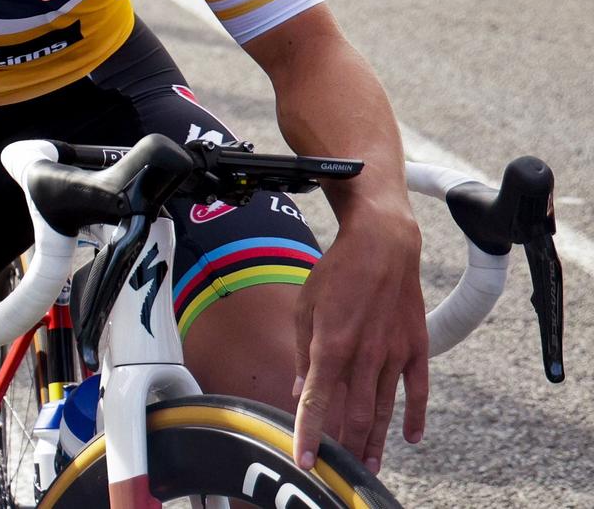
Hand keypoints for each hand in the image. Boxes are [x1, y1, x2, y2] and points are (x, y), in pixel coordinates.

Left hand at [292, 207, 427, 473]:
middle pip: (353, 415)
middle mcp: (364, 356)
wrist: (382, 244)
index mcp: (330, 346)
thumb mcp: (305, 308)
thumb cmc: (336, 273)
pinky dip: (415, 417)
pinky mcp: (416, 347)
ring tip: (369, 467)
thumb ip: (304, 355)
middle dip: (345, 448)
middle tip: (339, 473)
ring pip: (384, 409)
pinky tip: (411, 439)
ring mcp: (394, 354)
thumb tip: (301, 392)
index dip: (309, 434)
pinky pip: (418, 390)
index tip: (304, 461)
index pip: (317, 402)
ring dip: (375, 441)